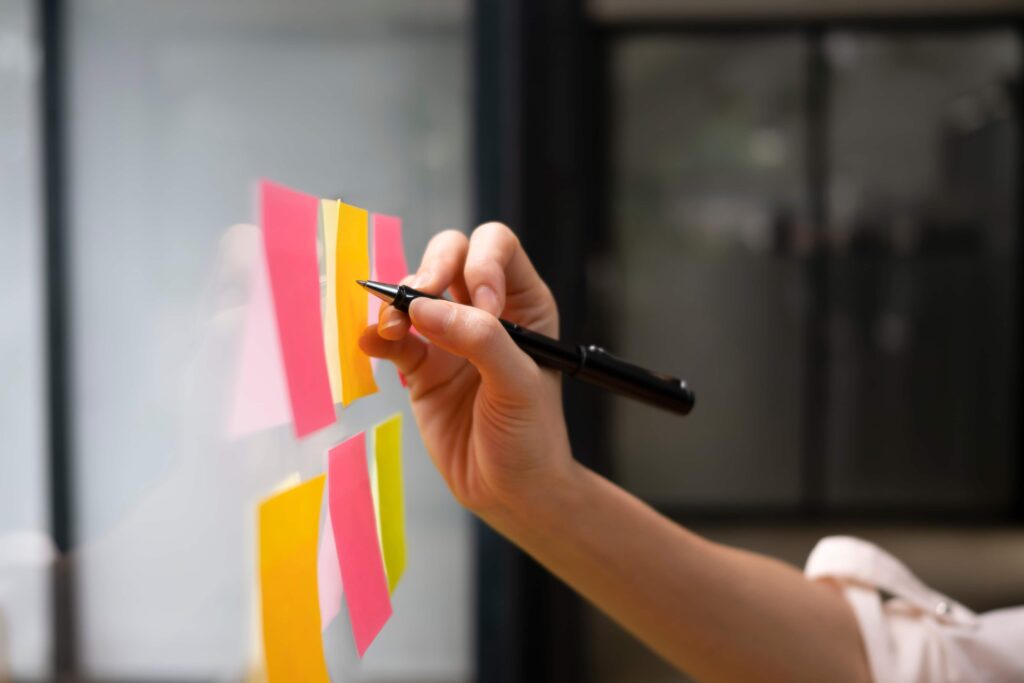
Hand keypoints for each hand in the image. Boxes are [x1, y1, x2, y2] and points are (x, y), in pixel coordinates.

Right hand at [359, 223, 576, 514]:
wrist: (510, 492)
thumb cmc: (532, 437)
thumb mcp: (518, 384)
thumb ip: (479, 340)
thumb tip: (423, 306)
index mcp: (525, 303)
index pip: (497, 248)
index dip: (482, 264)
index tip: (482, 308)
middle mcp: (486, 310)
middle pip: (451, 255)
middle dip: (431, 267)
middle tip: (417, 296)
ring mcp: (450, 337)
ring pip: (416, 292)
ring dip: (398, 301)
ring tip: (392, 328)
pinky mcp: (421, 367)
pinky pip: (393, 338)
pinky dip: (378, 336)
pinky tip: (372, 343)